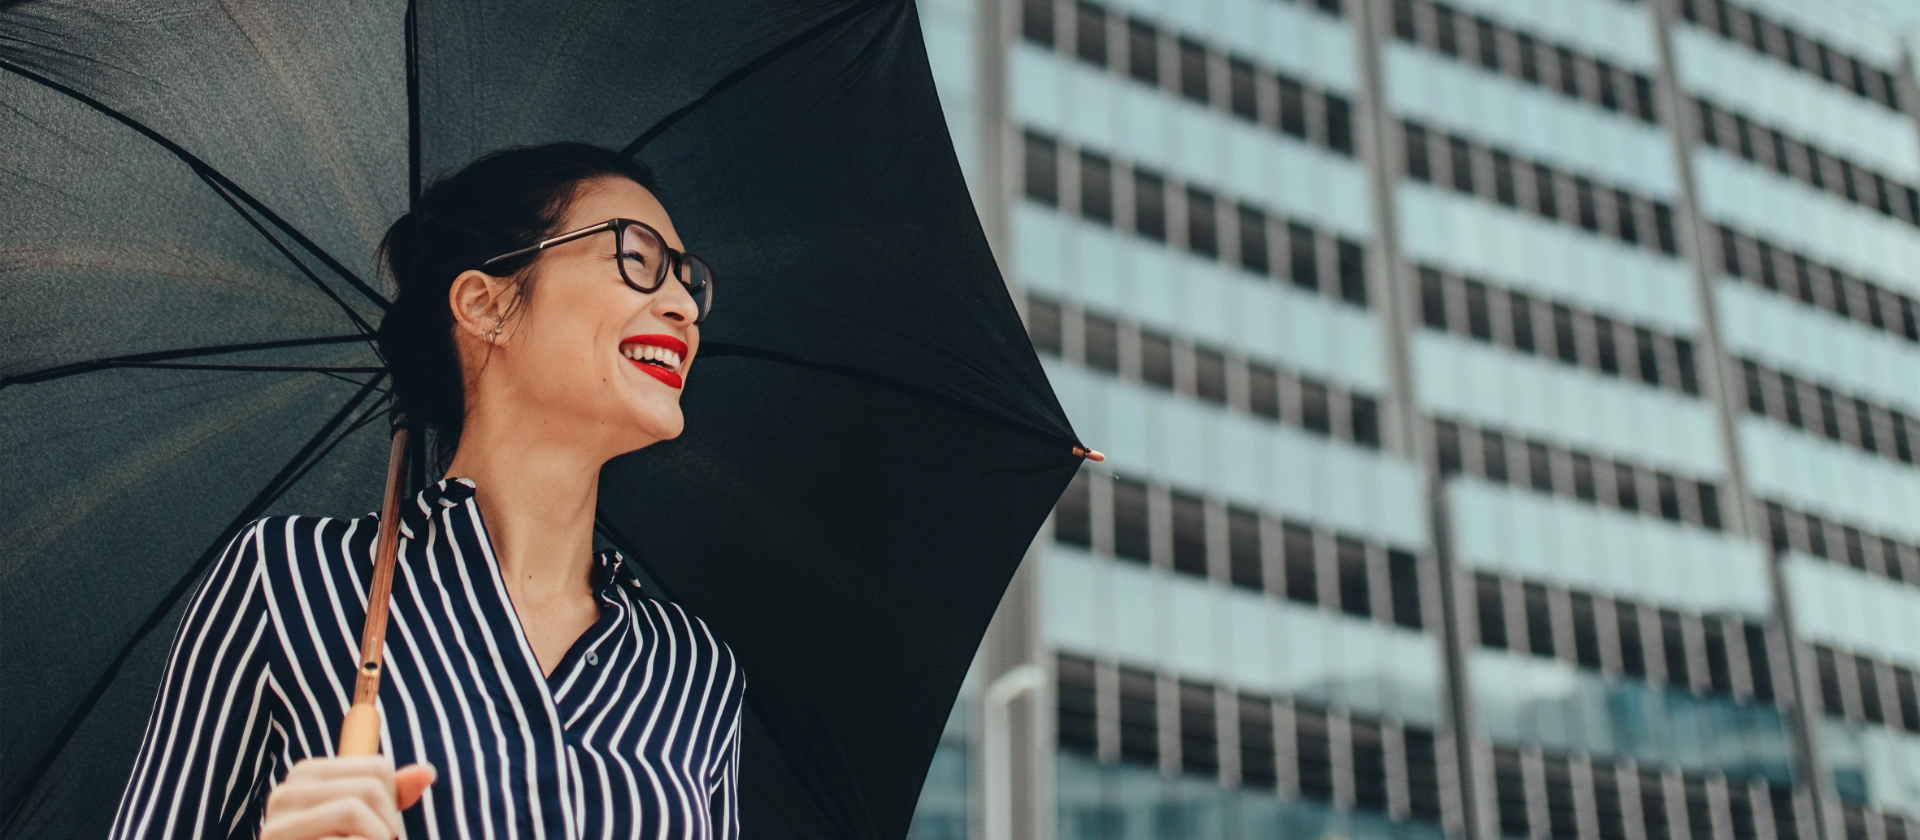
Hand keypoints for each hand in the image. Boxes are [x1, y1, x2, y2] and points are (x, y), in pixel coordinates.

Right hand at [261, 756, 434, 839]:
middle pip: (369, 787)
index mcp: (307, 774)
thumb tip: (428, 771)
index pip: (378, 767)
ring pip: (353, 809)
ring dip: (376, 838)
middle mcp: (285, 792)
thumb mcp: (369, 819)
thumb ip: (393, 795)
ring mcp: (276, 823)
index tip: (375, 825)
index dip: (390, 801)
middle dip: (385, 824)